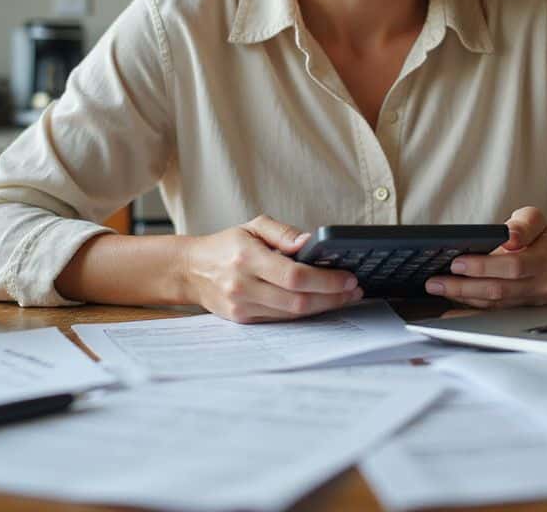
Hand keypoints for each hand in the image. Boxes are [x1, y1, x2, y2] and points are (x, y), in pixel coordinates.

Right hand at [182, 215, 362, 322]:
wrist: (192, 270)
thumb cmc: (227, 245)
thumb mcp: (253, 226)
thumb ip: (283, 233)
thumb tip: (311, 242)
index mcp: (247, 258)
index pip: (295, 275)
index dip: (326, 280)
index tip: (348, 278)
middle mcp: (243, 285)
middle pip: (298, 301)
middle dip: (332, 298)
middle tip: (354, 290)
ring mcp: (242, 307)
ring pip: (292, 314)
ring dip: (323, 307)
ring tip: (344, 297)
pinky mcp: (243, 320)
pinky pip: (281, 320)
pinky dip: (304, 313)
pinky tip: (320, 303)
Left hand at [424, 207, 546, 308]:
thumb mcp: (537, 220)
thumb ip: (523, 224)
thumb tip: (509, 236)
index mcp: (546, 261)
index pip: (512, 266)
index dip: (483, 266)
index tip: (457, 263)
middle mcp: (541, 285)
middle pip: (499, 290)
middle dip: (463, 287)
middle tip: (436, 281)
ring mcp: (532, 302)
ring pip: (494, 305)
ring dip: (463, 297)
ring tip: (438, 288)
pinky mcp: (522, 310)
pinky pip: (494, 312)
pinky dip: (470, 310)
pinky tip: (452, 307)